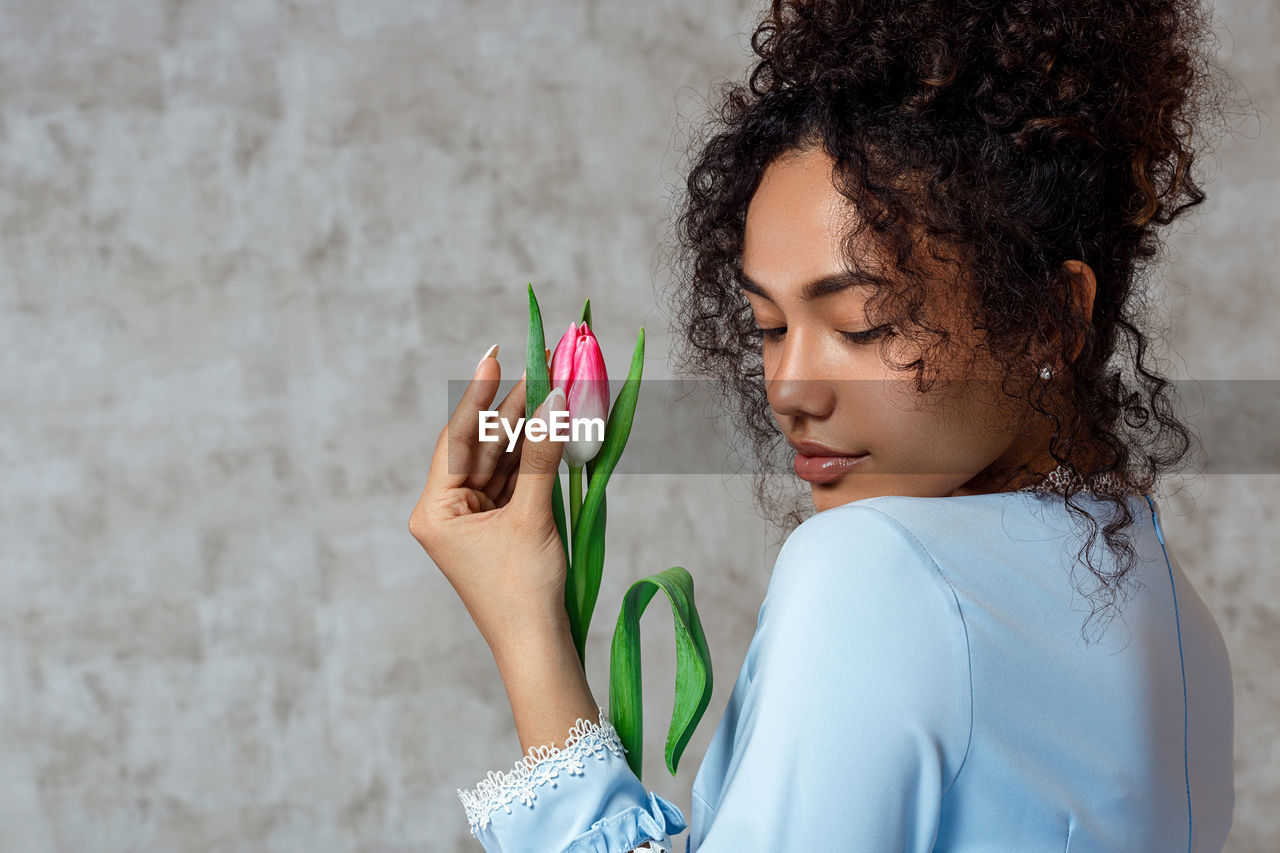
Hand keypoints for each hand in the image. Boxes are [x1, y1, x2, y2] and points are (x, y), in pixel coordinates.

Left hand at [409, 348, 570, 655]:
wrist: (538, 648)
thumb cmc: (523, 590)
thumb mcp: (532, 516)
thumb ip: (541, 456)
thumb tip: (554, 402)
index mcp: (434, 510)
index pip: (456, 439)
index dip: (478, 394)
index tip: (496, 355)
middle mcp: (448, 512)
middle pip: (482, 446)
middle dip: (514, 410)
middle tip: (543, 368)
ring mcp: (475, 521)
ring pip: (503, 462)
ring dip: (530, 432)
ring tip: (557, 391)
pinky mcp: (500, 530)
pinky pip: (518, 482)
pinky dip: (538, 459)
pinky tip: (558, 430)